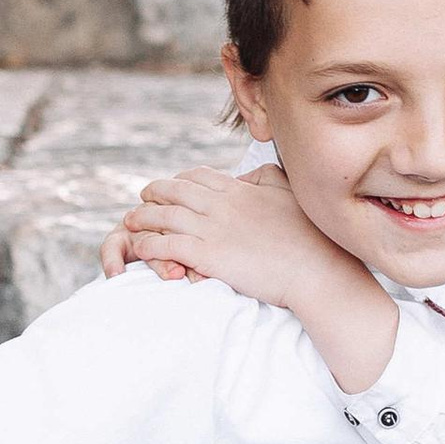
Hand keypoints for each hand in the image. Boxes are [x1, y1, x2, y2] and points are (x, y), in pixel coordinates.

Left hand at [108, 162, 313, 294]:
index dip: (180, 179)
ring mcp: (214, 229)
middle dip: (154, 193)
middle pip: (175, 191)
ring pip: (165, 216)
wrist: (315, 269)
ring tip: (130, 222)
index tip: (171, 185)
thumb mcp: (289, 195)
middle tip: (142, 198)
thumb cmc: (309, 237)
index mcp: (240, 190)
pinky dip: (148, 245)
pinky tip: (138, 247)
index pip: (200, 176)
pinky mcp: (208, 256)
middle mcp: (222, 205)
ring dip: (143, 218)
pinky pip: (167, 245)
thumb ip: (266, 178)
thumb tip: (248, 174)